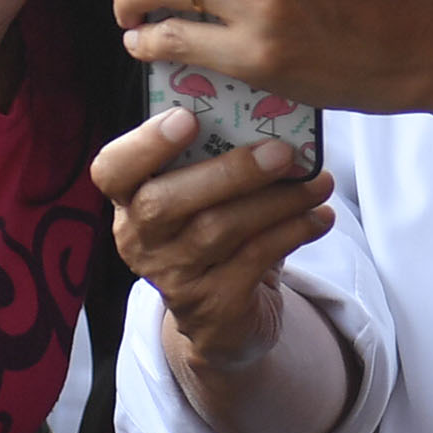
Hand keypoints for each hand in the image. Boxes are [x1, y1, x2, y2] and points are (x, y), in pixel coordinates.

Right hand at [92, 111, 329, 375]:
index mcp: (128, 199)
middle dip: (230, 172)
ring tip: (320, 182)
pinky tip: (320, 217)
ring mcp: (172, 278)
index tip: (186, 117)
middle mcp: (139, 240)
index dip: (144, 144)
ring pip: (219, 230)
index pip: (112, 170)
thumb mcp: (201, 196)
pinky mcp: (211, 308)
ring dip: (277, 201)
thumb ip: (214, 158)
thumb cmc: (212, 233)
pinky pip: (253, 260)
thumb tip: (270, 115)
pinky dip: (293, 232)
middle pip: (166, 203)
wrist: (224, 318)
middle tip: (283, 151)